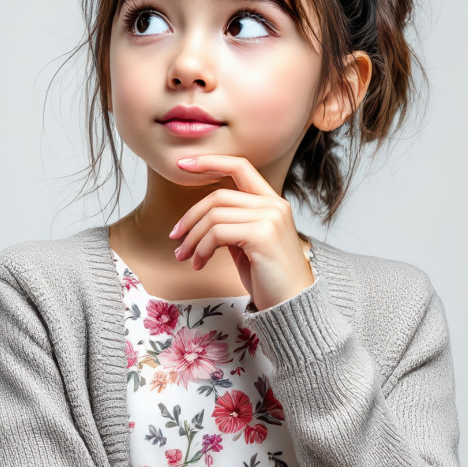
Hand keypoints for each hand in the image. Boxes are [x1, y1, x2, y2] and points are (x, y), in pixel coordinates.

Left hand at [169, 154, 313, 311]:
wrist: (292, 305)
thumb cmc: (268, 277)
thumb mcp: (247, 244)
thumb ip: (232, 224)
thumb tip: (202, 218)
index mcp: (272, 202)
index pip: (240, 166)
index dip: (210, 161)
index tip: (183, 163)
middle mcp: (274, 205)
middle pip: (218, 196)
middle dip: (190, 217)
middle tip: (175, 239)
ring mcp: (270, 218)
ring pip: (214, 216)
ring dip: (192, 239)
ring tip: (185, 257)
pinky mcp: (261, 235)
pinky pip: (217, 233)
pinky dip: (201, 249)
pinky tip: (200, 264)